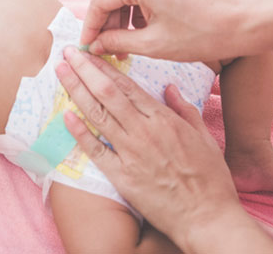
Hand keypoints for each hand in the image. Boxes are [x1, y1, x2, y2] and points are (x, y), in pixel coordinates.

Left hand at [56, 49, 272, 252]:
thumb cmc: (211, 179)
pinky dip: (79, 132)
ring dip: (76, 90)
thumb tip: (170, 87)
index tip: (89, 53)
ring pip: (97, 115)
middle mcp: (144, 132)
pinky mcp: (122, 177)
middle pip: (107, 93)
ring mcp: (131, 154)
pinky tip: (65, 115)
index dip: (104, 67)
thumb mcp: (204, 138)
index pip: (126, 85)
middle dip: (85, 69)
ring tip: (60, 72)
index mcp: (163, 119)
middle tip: (67, 53)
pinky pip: (96, 150)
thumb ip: (184, 109)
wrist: (208, 219)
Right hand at [80, 0, 245, 61]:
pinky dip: (132, 9)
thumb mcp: (153, 45)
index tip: (87, 46)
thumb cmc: (200, 35)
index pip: (99, 1)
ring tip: (122, 45)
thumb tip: (95, 45)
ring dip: (117, 16)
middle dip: (103, 20)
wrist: (240, 24)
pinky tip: (138, 33)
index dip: (90, 26)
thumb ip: (117, 42)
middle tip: (103, 46)